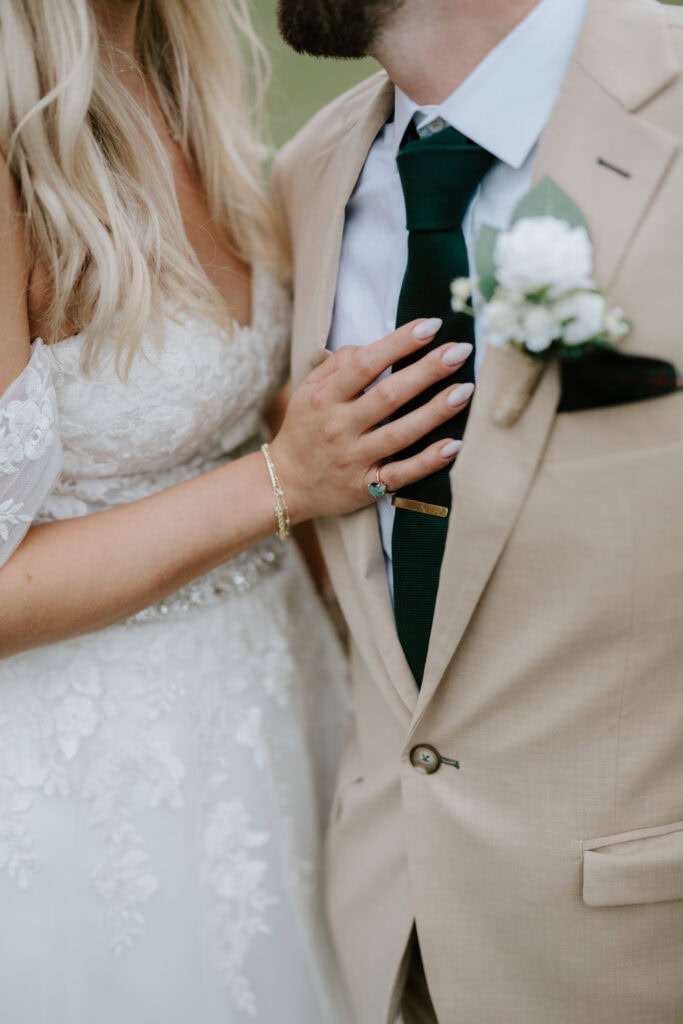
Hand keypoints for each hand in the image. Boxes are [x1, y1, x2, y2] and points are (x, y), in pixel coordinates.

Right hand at [270, 318, 473, 521]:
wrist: (285, 484)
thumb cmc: (305, 429)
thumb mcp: (309, 390)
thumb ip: (339, 365)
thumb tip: (377, 345)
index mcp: (326, 397)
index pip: (366, 364)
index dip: (399, 343)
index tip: (431, 326)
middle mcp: (340, 426)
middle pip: (389, 395)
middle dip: (427, 372)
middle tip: (459, 352)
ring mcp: (354, 458)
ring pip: (401, 433)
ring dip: (435, 412)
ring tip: (465, 391)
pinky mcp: (366, 486)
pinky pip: (402, 474)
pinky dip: (429, 461)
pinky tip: (454, 445)